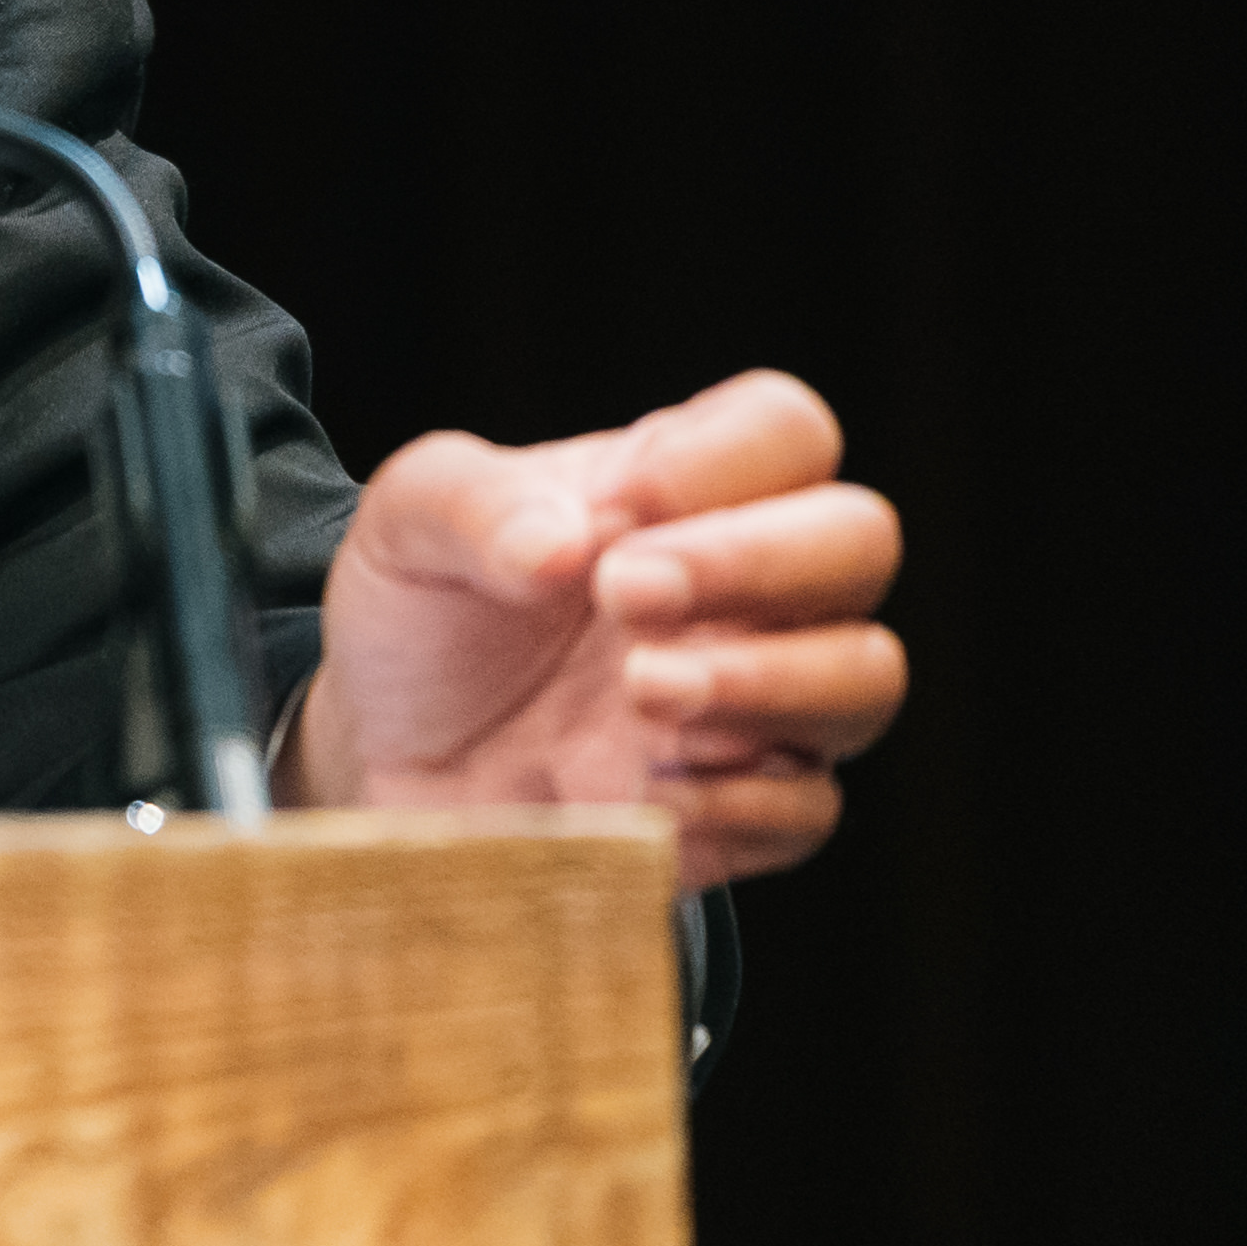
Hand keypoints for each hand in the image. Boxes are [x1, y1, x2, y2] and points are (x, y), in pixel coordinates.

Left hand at [277, 367, 904, 889]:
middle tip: (623, 594)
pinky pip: (807, 807)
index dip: (723, 459)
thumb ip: (471, 505)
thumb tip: (560, 543)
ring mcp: (756, 704)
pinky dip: (736, 802)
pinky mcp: (741, 815)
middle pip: (859, 540)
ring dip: (765, 682)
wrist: (380, 759)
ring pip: (866, 676)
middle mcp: (745, 590)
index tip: (612, 509)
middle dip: (756, 563)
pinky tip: (642, 794)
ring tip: (640, 692)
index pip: (785, 430)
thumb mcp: (404, 527)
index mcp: (680, 491)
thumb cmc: (423, 619)